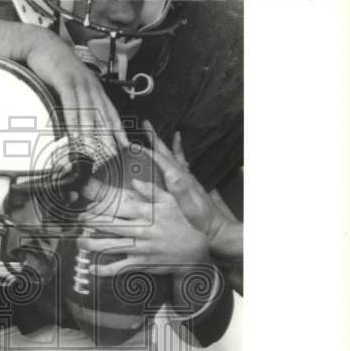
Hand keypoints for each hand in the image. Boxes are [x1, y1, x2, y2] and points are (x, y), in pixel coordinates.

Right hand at [23, 29, 125, 162]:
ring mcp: (79, 82)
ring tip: (93, 150)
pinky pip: (71, 103)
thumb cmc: (55, 66)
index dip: (118, 129)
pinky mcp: (65, 80)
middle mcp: (91, 85)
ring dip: (91, 132)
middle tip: (112, 154)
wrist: (42, 44)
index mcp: (94, 87)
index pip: (110, 111)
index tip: (124, 145)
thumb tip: (79, 119)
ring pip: (88, 111)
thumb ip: (77, 99)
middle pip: (102, 114)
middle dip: (108, 136)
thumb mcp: (71, 83)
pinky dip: (73, 119)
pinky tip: (74, 132)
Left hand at [78, 179, 210, 276]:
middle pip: (110, 226)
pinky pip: (119, 268)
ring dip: (92, 244)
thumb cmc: (180, 224)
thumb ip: (151, 191)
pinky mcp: (141, 263)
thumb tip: (135, 181)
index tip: (88, 209)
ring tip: (79, 241)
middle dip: (91, 223)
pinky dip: (104, 270)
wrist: (193, 250)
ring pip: (110, 246)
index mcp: (146, 214)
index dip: (100, 209)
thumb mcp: (169, 202)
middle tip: (77, 221)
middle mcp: (141, 230)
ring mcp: (140, 248)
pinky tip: (92, 269)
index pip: (117, 209)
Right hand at [137, 122, 238, 253]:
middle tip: (145, 123)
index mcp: (180, 179)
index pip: (161, 160)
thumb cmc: (201, 221)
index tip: (133, 144)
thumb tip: (170, 175)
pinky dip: (178, 149)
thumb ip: (178, 190)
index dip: (147, 151)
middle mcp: (184, 175)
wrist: (216, 227)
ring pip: (171, 154)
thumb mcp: (188, 207)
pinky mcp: (189, 182)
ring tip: (153, 130)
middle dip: (155, 138)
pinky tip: (177, 140)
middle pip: (166, 152)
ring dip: (162, 141)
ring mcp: (187, 177)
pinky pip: (181, 160)